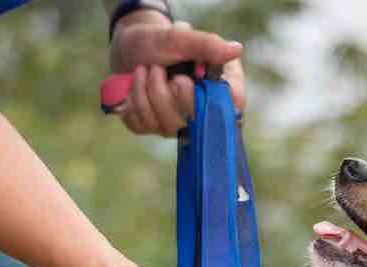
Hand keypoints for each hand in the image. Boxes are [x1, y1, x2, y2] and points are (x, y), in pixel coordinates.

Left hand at [110, 13, 246, 135]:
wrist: (130, 47)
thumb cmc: (160, 41)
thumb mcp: (180, 38)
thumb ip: (206, 44)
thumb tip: (236, 49)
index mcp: (220, 88)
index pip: (228, 111)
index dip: (204, 102)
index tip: (181, 80)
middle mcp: (203, 111)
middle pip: (192, 121)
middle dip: (165, 91)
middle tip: (157, 67)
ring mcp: (178, 123)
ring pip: (165, 125)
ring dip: (145, 91)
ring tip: (143, 70)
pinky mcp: (154, 127)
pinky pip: (142, 125)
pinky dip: (133, 102)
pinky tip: (136, 87)